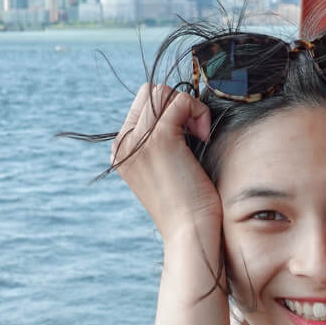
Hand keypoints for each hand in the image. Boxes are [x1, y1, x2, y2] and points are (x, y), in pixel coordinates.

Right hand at [111, 84, 220, 246]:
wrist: (190, 232)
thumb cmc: (188, 205)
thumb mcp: (167, 168)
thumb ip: (163, 141)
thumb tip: (180, 109)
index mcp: (122, 151)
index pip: (142, 106)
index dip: (170, 112)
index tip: (189, 138)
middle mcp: (123, 144)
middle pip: (149, 93)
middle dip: (177, 105)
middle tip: (195, 135)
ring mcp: (138, 141)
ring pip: (163, 92)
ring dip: (188, 107)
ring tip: (199, 136)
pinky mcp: (158, 139)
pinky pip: (181, 101)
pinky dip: (198, 112)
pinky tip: (203, 137)